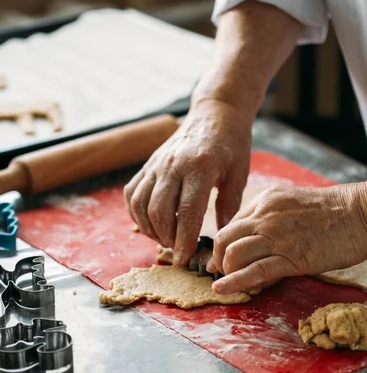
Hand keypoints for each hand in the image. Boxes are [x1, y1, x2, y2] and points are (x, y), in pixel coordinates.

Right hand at [124, 99, 251, 264]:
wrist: (215, 113)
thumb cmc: (232, 144)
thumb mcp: (239, 174)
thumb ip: (230, 206)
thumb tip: (222, 237)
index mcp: (200, 167)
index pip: (187, 211)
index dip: (184, 239)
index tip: (185, 258)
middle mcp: (173, 165)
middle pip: (159, 211)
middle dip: (167, 238)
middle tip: (178, 250)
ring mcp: (157, 164)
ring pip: (141, 204)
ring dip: (150, 228)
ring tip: (165, 239)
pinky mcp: (148, 164)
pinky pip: (132, 193)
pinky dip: (136, 214)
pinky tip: (150, 224)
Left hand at [208, 184, 366, 293]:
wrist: (360, 213)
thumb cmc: (332, 210)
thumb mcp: (292, 202)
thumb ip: (270, 216)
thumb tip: (253, 238)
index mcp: (266, 201)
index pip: (232, 223)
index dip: (222, 244)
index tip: (219, 257)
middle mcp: (265, 216)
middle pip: (224, 238)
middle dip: (218, 258)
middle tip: (220, 271)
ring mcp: (276, 237)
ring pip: (234, 254)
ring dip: (226, 271)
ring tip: (228, 281)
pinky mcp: (291, 258)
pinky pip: (254, 271)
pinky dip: (234, 282)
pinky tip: (221, 289)